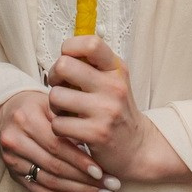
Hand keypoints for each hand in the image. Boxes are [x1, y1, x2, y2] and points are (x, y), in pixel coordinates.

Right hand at [0, 90, 106, 191]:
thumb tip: (98, 142)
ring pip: (49, 182)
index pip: (56, 145)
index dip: (79, 160)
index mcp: (27, 119)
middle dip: (85, 180)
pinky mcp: (14, 175)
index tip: (102, 172)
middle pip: (54, 166)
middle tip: (110, 188)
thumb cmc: (36, 106)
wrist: (5, 114)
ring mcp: (13, 160)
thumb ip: (70, 119)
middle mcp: (16, 140)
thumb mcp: (51, 104)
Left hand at [46, 36, 188, 184]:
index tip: (68, 61)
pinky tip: (70, 129)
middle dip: (54, 77)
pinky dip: (58, 128)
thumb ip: (92, 65)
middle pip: (64, 66)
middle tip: (61, 88)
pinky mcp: (96, 133)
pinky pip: (58, 124)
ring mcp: (106, 110)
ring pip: (56, 95)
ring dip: (54, 106)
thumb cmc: (116, 110)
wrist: (137, 147)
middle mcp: (113, 87)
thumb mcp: (113, 81)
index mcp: (116, 69)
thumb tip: (63, 52)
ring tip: (66, 111)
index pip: (90, 43)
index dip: (70, 48)